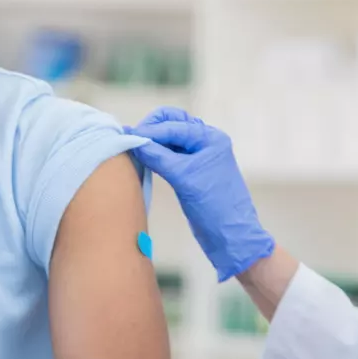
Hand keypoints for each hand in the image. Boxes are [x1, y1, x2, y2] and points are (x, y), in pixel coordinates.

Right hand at [126, 107, 274, 281]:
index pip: (174, 126)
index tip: (127, 135)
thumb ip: (158, 157)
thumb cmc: (213, 205)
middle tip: (132, 139)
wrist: (230, 236)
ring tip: (134, 146)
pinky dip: (155, 152)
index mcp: (210, 139)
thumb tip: (133, 141)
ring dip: (153, 139)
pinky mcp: (190, 170)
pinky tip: (142, 157)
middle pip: (173, 122)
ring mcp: (198, 155)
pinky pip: (170, 153)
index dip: (150, 130)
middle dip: (152, 128)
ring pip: (171, 137)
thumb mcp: (183, 178)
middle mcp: (205, 142)